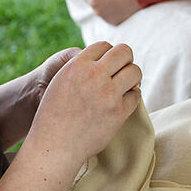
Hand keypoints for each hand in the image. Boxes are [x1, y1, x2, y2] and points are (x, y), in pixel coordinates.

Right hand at [25, 41, 141, 170]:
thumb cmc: (54, 114)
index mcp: (77, 65)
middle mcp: (94, 75)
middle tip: (122, 70)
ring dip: (132, 76)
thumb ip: (81, 67)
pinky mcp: (118, 112)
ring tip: (125, 84)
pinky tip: (122, 102)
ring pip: (135, 71)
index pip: (104, 45)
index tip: (108, 63)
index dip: (108, 54)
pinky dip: (131, 96)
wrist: (54, 145)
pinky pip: (136, 95)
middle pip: (124, 52)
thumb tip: (107, 57)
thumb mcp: (61, 81)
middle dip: (125, 59)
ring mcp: (108, 94)